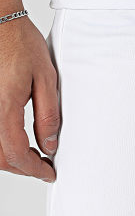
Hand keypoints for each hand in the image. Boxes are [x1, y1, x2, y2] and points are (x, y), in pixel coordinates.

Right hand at [0, 15, 58, 181]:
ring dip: (12, 158)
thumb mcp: (46, 80)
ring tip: (34, 156)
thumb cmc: (19, 42)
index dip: (34, 170)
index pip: (17, 154)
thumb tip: (50, 145)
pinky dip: (2, 145)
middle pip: (1, 157)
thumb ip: (48, 117)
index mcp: (4, 108)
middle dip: (24, 168)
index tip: (49, 173)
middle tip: (44, 167)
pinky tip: (17, 141)